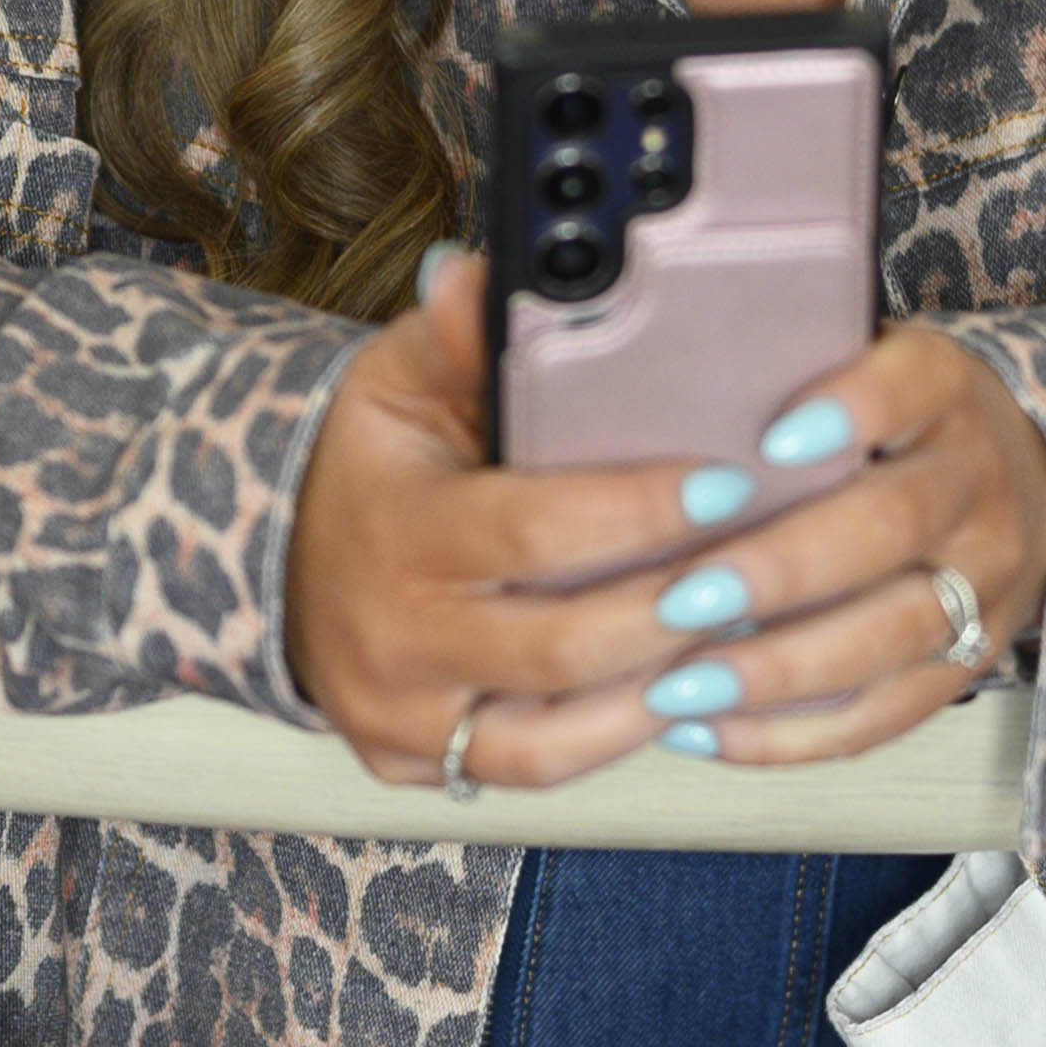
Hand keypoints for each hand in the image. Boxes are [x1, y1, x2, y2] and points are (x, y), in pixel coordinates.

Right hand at [284, 254, 1045, 791]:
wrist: (271, 559)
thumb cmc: (373, 461)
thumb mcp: (400, 380)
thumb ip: (461, 334)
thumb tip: (487, 273)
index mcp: (397, 526)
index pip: (533, 527)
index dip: (639, 512)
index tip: (732, 480)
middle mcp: (391, 635)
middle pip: (561, 646)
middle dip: (681, 611)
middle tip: (774, 572)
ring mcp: (399, 715)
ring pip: (555, 735)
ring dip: (663, 691)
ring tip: (749, 639)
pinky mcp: (411, 765)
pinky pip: (531, 774)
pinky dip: (613, 741)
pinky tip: (681, 696)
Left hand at [596, 318, 1045, 768]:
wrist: (1022, 476)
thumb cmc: (885, 418)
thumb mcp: (855, 361)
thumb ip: (777, 370)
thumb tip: (640, 391)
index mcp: (945, 391)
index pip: (912, 388)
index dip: (853, 411)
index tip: (772, 439)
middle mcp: (976, 487)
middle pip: (892, 528)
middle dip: (783, 569)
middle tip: (682, 598)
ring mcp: (982, 584)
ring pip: (891, 636)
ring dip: (778, 669)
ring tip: (680, 686)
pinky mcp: (967, 665)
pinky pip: (883, 714)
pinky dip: (789, 735)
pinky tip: (702, 730)